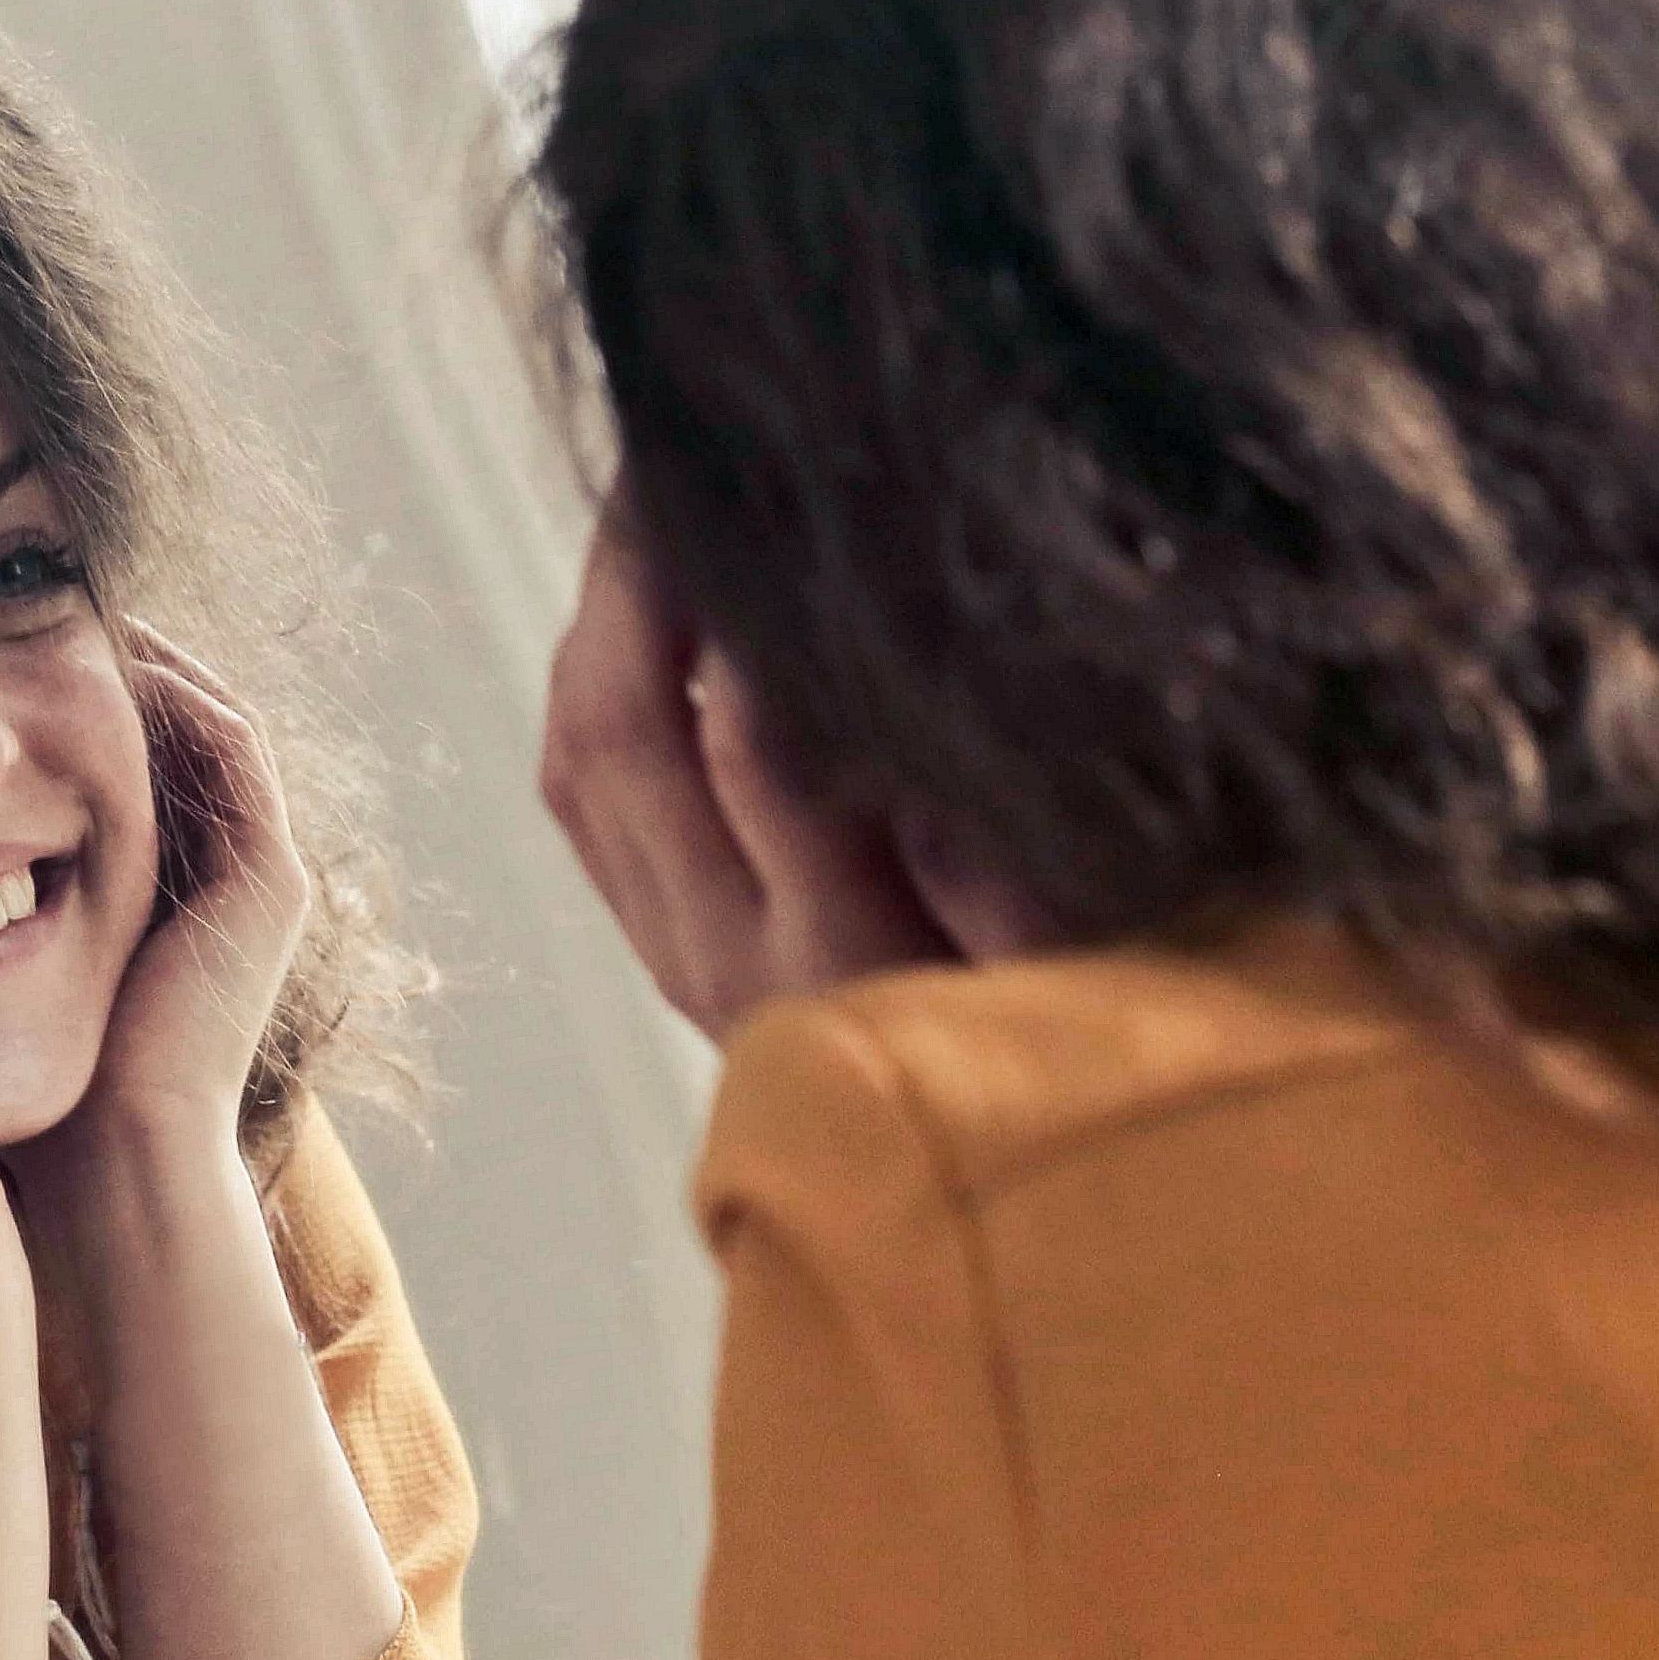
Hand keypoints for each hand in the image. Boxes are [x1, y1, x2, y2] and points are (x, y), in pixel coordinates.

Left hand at [53, 624, 312, 1158]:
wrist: (115, 1167)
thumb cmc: (36, 1098)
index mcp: (167, 905)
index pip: (131, 767)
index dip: (74, 701)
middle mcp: (225, 886)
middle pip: (175, 736)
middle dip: (112, 665)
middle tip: (39, 602)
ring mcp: (261, 881)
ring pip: (211, 725)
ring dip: (148, 660)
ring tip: (73, 605)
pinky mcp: (273, 881)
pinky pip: (234, 748)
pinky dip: (180, 691)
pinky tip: (114, 652)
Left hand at [539, 510, 1026, 1042]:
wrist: (1004, 1201)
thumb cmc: (1078, 1049)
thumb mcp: (1073, 965)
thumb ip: (1000, 866)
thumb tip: (915, 747)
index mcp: (845, 955)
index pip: (755, 751)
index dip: (738, 615)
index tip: (758, 496)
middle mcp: (736, 962)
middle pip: (624, 738)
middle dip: (633, 578)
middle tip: (666, 458)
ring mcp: (685, 959)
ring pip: (582, 761)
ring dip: (599, 619)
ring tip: (642, 506)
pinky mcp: (668, 952)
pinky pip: (580, 802)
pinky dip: (588, 685)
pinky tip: (628, 610)